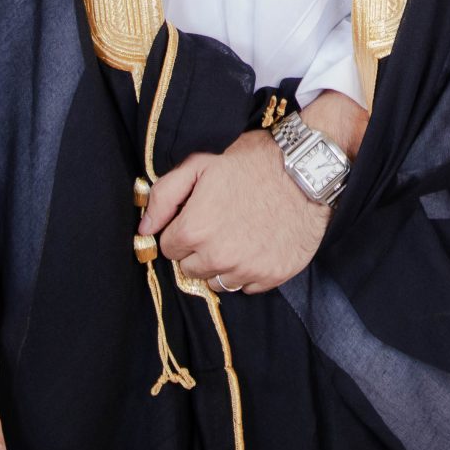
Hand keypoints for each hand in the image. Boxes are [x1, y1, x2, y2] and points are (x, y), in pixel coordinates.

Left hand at [141, 129, 329, 294]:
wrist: (305, 169)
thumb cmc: (250, 162)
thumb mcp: (199, 164)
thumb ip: (163, 196)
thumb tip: (144, 229)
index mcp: (194, 231)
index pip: (169, 248)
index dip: (182, 230)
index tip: (198, 216)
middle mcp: (218, 257)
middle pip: (190, 270)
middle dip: (199, 250)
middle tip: (220, 224)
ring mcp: (246, 269)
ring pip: (217, 282)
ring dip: (222, 264)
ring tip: (239, 235)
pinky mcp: (272, 276)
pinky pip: (246, 287)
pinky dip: (248, 270)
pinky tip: (258, 244)